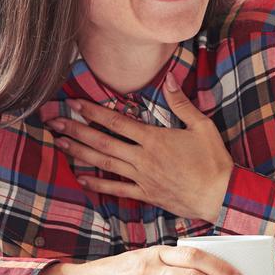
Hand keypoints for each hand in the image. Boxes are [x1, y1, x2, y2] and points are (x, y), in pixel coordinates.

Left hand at [50, 81, 233, 222]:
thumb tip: (168, 78)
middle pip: (103, 141)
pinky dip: (98, 184)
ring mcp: (142, 177)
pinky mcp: (145, 194)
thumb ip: (181, 103)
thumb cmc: (213, 160)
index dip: (93, 111)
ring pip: (104, 163)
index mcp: (154, 139)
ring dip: (81, 153)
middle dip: (76, 130)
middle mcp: (142, 158)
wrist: (219, 195)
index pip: (116, 122)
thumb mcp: (202, 126)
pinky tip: (82, 178)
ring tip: (61, 144)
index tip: (74, 103)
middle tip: (54, 122)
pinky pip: (116, 189)